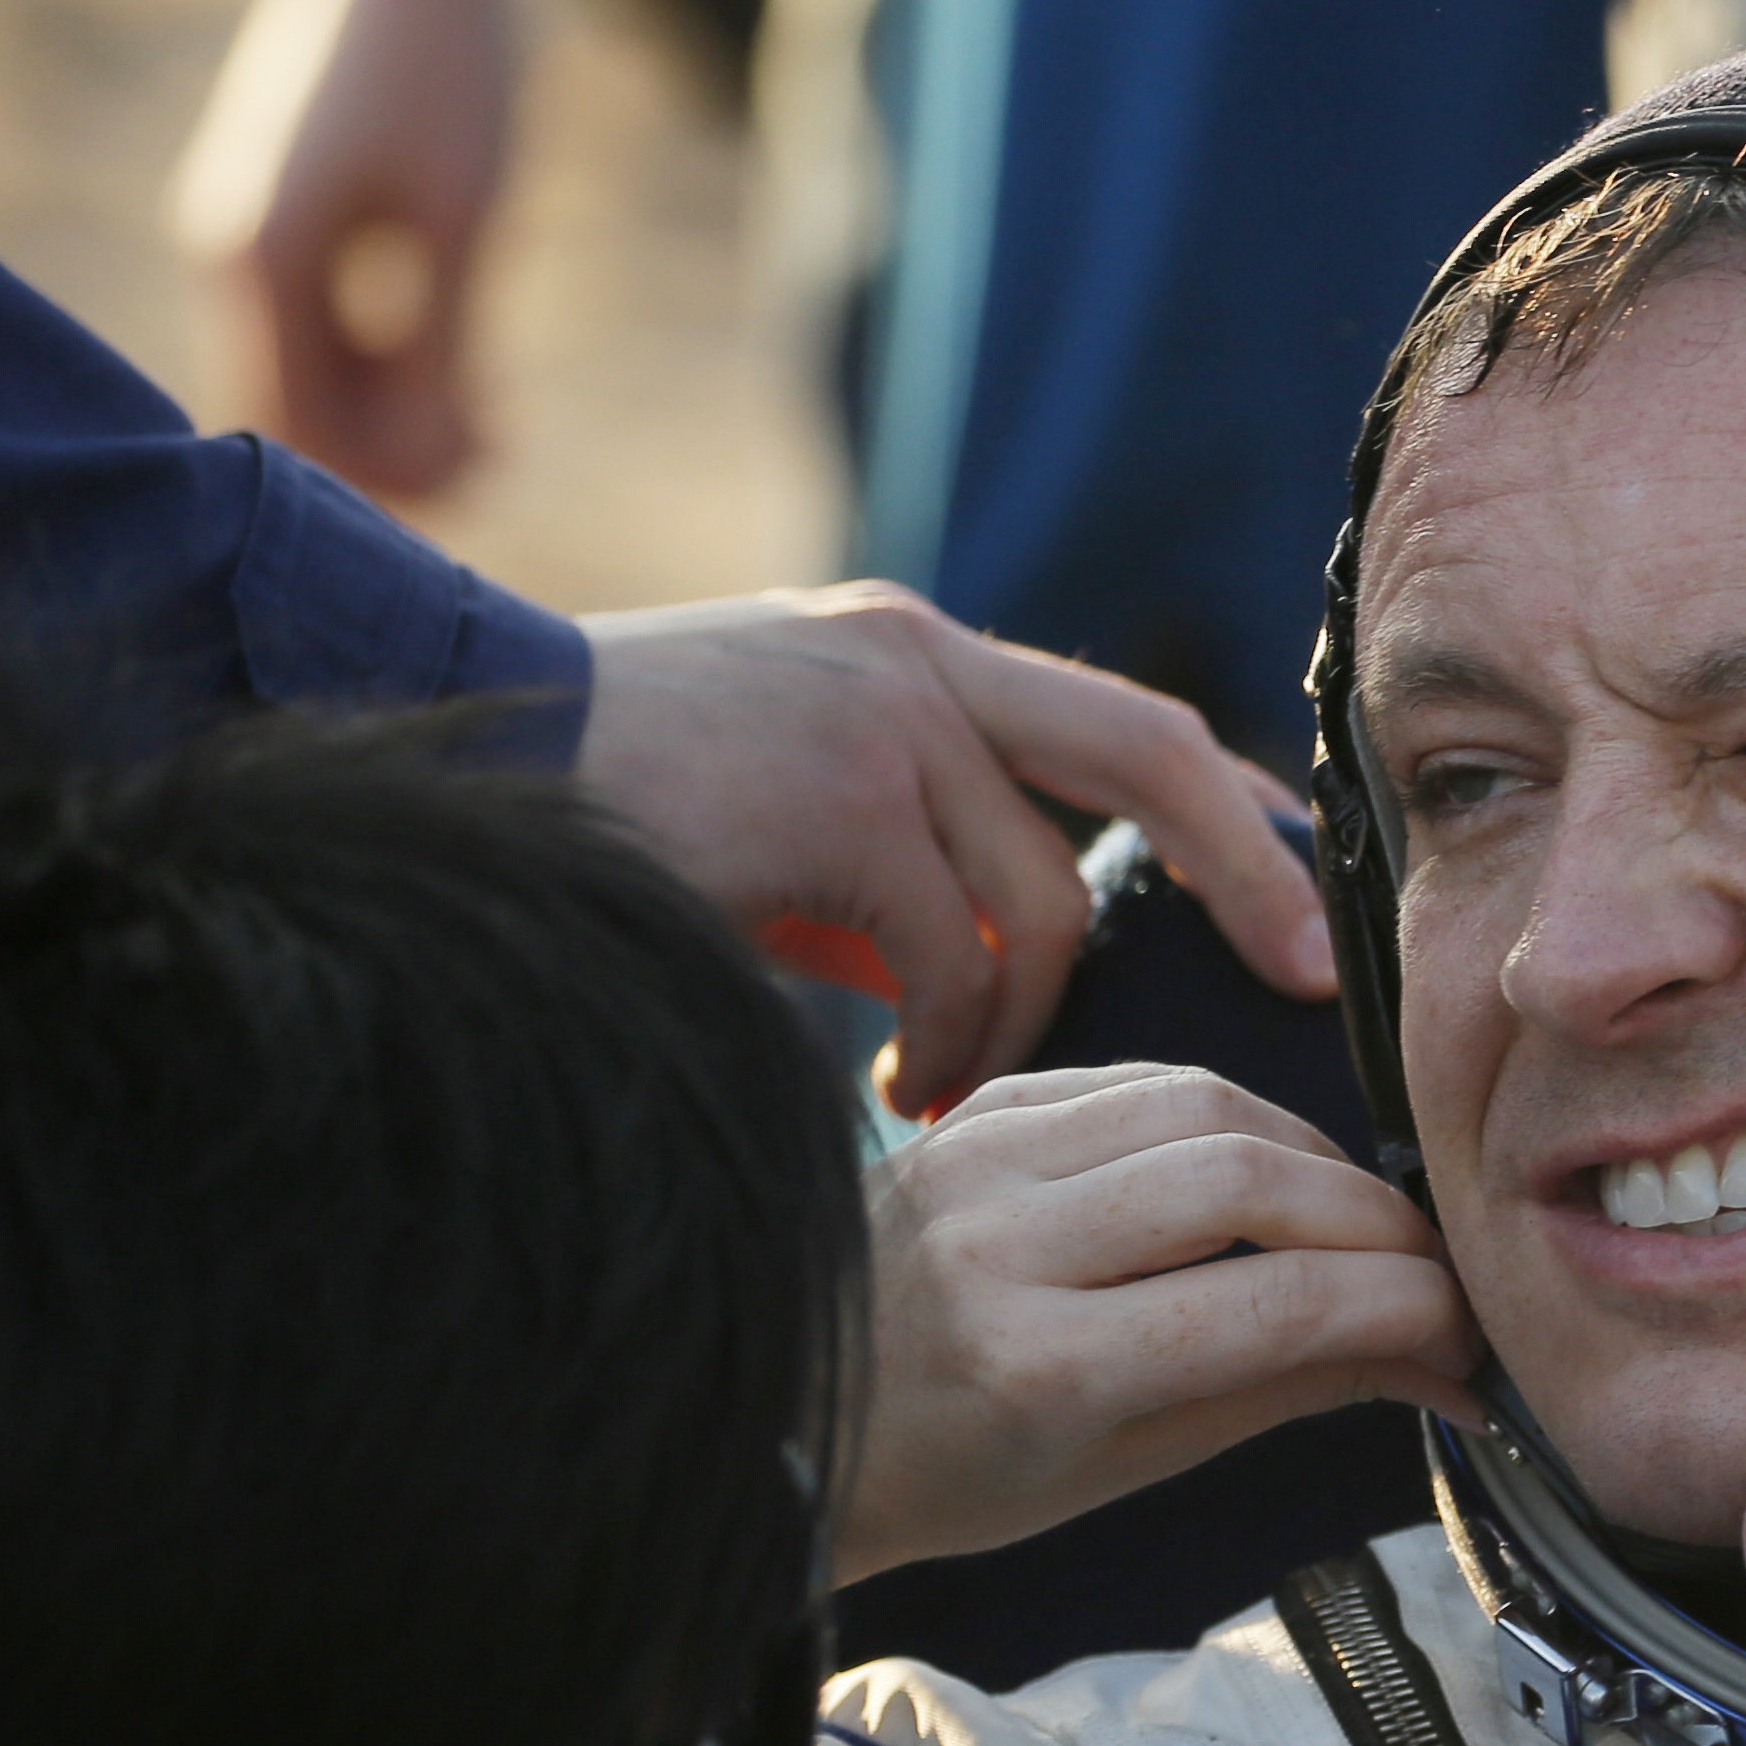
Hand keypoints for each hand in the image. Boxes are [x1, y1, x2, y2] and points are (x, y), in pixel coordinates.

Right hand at [173, 0, 511, 499]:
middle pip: (298, 415)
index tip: (486, 476)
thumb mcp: (463, 223)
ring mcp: (244, 232)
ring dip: (393, 413)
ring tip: (496, 422)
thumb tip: (427, 470)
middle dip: (395, 453)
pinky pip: (316, 325)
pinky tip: (460, 369)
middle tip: (501, 455)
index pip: (302, 431)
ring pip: (309, 375)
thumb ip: (437, 355)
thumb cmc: (449, 68)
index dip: (389, 478)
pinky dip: (380, 360)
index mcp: (260, 260)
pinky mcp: (276, 215)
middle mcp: (229, 253)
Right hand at [574, 590, 1338, 1116]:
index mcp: (914, 653)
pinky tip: (888, 1091)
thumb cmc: (609, 820)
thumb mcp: (786, 809)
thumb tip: (1014, 951)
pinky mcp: (830, 794)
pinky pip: (946, 951)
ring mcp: (875, 715)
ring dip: (1010, 1023)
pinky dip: (937, 1041)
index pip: (1125, 718)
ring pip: (1038, 899)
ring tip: (940, 1090)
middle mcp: (915, 659)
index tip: (1299, 910)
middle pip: (1149, 759)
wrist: (443, 766)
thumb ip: (905, 847)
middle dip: (1244, 884)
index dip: (1230, 813)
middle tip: (1302, 995)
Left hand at [834, 1066, 1480, 1583]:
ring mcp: (977, 1161)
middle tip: (1426, 1271)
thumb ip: (1279, 1396)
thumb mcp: (1118, 1470)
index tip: (1460, 1330)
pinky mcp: (971, 1111)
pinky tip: (1250, 1167)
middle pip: (1245, 1177)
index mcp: (1039, 1366)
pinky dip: (1216, 1114)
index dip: (1399, 1307)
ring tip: (1348, 1220)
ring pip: (1197, 1102)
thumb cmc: (948, 1474)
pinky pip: (1129, 1080)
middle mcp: (1003, 1245)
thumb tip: (1432, 1364)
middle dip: (1371, 1220)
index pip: (1271, 1304)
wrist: (786, 1418)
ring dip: (1306, 1152)